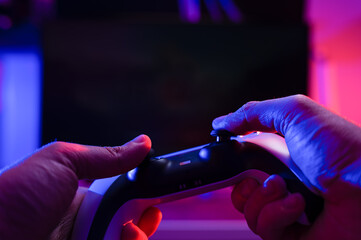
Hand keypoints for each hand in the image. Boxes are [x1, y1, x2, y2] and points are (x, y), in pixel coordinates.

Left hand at [0, 135, 161, 239]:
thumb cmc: (15, 196)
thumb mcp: (62, 161)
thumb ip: (105, 156)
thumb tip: (142, 143)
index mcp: (81, 195)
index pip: (122, 195)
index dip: (142, 195)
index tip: (156, 194)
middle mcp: (85, 221)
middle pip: (128, 221)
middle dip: (144, 218)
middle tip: (148, 214)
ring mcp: (84, 239)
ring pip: (124, 239)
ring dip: (137, 236)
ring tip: (131, 233)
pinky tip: (125, 239)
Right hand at [213, 94, 360, 239]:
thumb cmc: (340, 148)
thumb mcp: (294, 113)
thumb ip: (254, 113)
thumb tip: (221, 123)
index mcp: (280, 154)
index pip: (243, 159)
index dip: (231, 160)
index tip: (223, 156)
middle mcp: (282, 181)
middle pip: (240, 187)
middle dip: (241, 182)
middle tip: (261, 175)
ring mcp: (286, 209)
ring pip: (247, 209)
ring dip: (261, 197)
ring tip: (283, 187)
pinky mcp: (292, 234)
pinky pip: (264, 228)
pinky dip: (276, 214)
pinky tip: (297, 204)